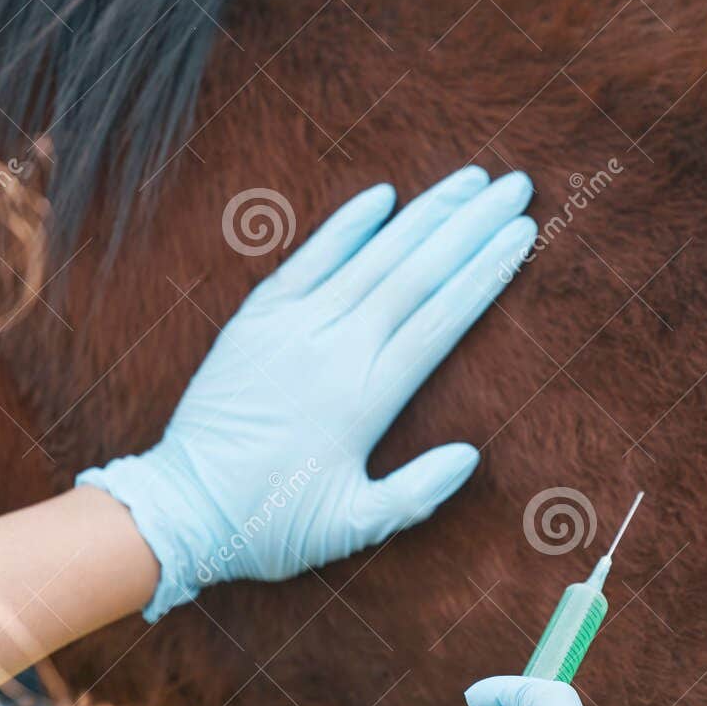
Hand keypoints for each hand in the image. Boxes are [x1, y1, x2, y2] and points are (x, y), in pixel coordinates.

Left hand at [77, 165, 535, 619]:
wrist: (183, 509)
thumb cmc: (271, 525)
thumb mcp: (352, 525)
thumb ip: (415, 493)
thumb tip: (470, 456)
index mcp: (365, 400)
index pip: (441, 321)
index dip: (484, 273)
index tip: (522, 233)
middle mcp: (333, 352)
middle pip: (416, 275)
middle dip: (469, 226)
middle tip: (515, 185)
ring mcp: (292, 329)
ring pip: (370, 258)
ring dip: (422, 215)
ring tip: (470, 179)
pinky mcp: (255, 320)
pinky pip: (307, 261)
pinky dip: (344, 226)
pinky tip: (381, 195)